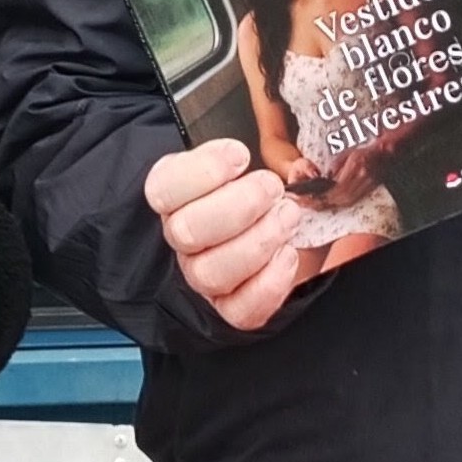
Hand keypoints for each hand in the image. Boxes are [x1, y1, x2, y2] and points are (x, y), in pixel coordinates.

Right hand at [144, 139, 306, 332]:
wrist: (291, 230)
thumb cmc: (271, 192)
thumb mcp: (269, 159)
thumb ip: (273, 152)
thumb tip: (298, 168)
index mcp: (178, 195)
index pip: (164, 188)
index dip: (203, 171)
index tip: (240, 156)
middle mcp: (184, 238)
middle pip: (186, 231)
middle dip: (239, 206)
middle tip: (272, 188)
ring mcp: (204, 276)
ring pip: (210, 273)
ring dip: (258, 242)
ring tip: (287, 217)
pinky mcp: (232, 308)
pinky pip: (240, 310)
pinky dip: (269, 283)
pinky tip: (288, 255)